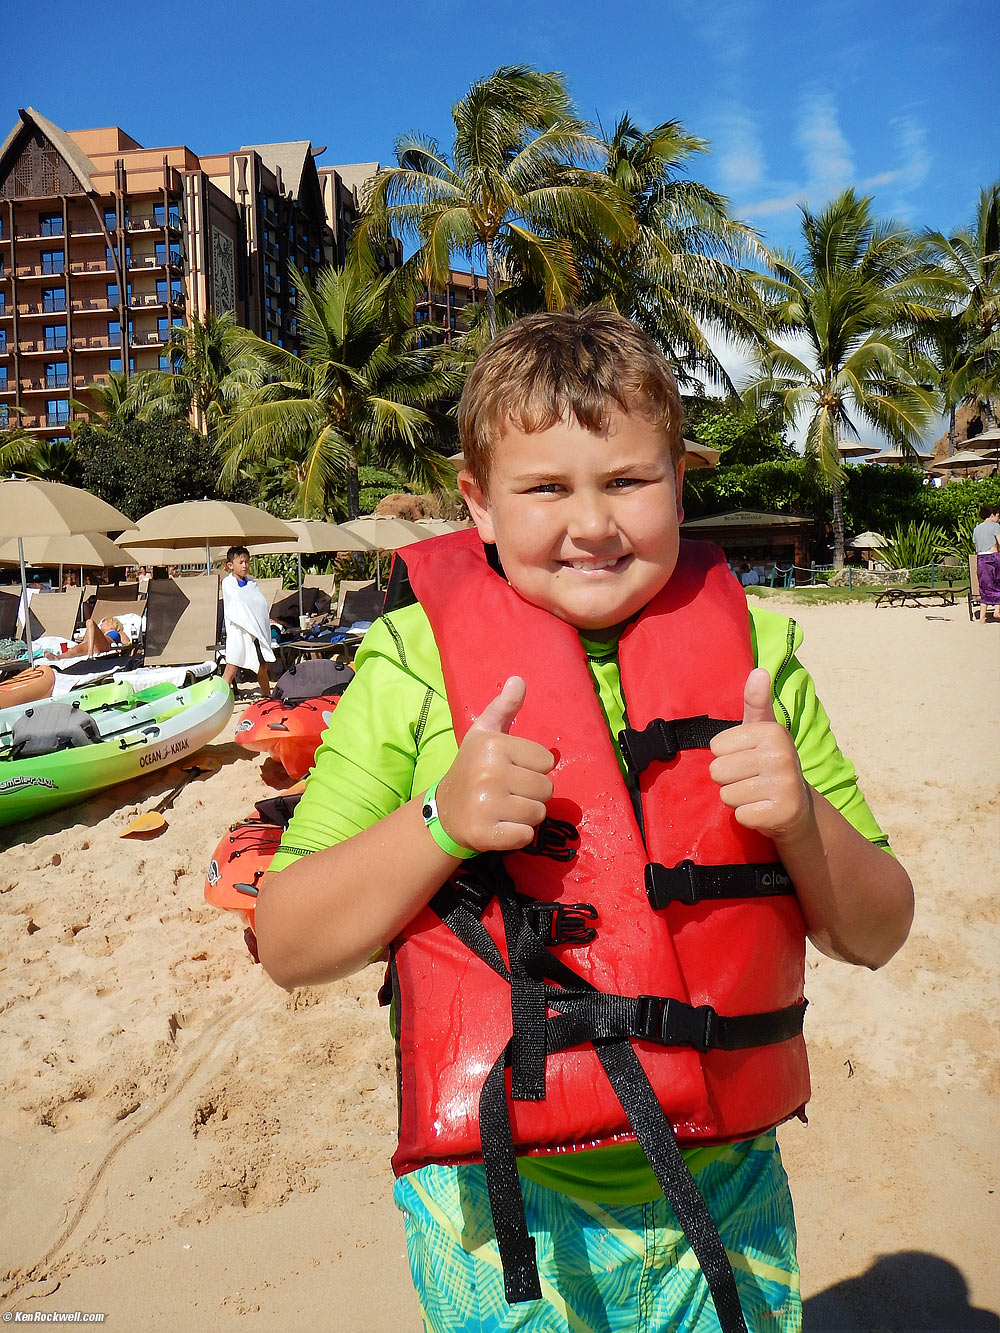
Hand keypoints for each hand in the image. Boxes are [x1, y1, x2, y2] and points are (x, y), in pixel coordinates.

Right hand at [435, 676, 554, 852]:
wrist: (444, 810)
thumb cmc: (472, 767)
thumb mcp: (484, 733)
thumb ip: (504, 708)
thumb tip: (519, 680)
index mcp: (493, 746)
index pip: (547, 762)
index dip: (533, 768)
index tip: (510, 770)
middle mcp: (489, 774)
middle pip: (546, 789)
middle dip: (532, 793)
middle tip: (508, 792)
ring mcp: (486, 806)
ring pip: (538, 813)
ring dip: (526, 814)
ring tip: (504, 808)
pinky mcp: (485, 834)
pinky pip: (525, 835)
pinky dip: (518, 834)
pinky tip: (501, 826)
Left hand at [709, 668, 812, 840]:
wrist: (797, 807)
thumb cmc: (770, 763)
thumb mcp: (762, 731)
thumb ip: (756, 702)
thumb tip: (759, 670)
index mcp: (773, 732)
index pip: (716, 746)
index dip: (727, 755)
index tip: (748, 758)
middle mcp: (781, 756)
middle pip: (717, 771)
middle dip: (729, 779)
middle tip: (751, 779)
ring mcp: (784, 786)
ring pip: (726, 795)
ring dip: (737, 798)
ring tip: (756, 793)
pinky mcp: (781, 813)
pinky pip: (740, 815)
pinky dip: (748, 816)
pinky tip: (763, 809)